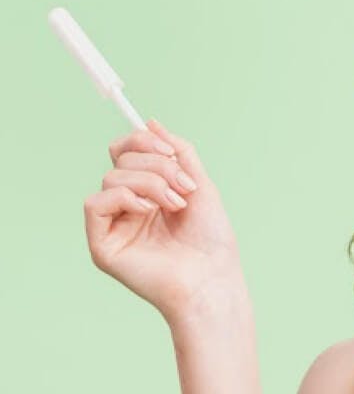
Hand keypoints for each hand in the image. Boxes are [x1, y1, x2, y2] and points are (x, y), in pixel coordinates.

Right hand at [83, 118, 245, 323]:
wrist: (213, 277)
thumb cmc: (211, 238)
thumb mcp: (200, 183)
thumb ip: (177, 152)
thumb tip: (150, 122)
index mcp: (148, 191)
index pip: (126, 150)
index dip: (143, 141)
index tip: (173, 153)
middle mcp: (127, 206)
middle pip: (121, 159)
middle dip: (158, 165)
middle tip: (185, 188)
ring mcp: (113, 225)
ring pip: (112, 177)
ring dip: (150, 183)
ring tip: (176, 204)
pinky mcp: (102, 244)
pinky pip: (94, 203)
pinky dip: (124, 197)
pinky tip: (148, 211)